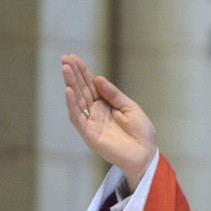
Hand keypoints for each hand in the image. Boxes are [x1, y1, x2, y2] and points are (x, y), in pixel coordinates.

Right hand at [61, 54, 156, 188]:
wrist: (146, 154)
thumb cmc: (141, 132)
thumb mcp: (129, 107)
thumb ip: (114, 94)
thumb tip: (98, 78)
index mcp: (105, 104)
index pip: (90, 84)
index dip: (82, 71)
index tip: (73, 57)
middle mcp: (95, 112)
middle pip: (82, 90)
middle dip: (73, 74)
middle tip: (65, 58)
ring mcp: (91, 123)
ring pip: (77, 101)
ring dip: (70, 85)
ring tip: (65, 69)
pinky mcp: (89, 135)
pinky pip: (78, 118)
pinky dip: (72, 105)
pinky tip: (68, 91)